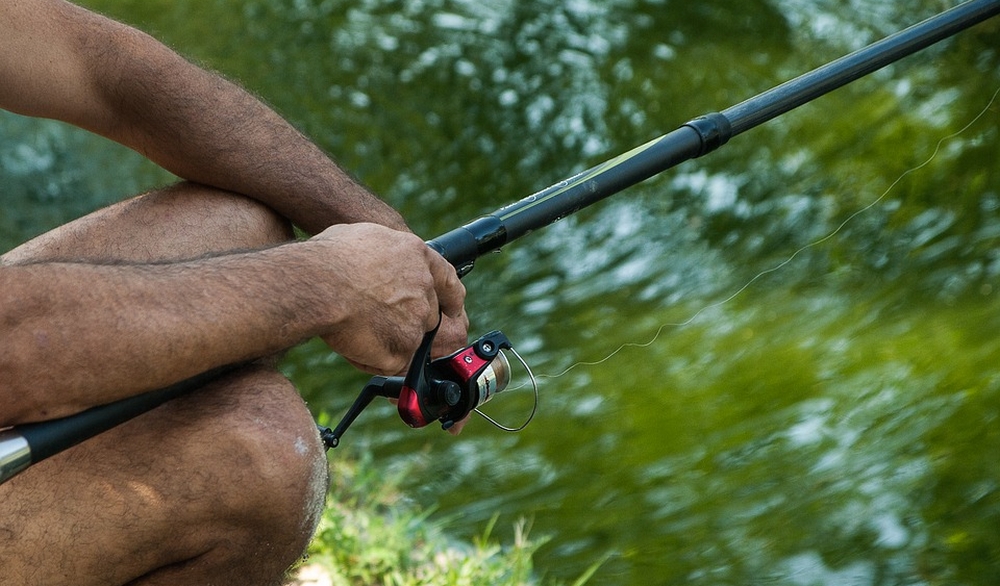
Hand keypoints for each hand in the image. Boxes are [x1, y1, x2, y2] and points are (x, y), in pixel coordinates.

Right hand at [311, 223, 466, 375]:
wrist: (317, 285)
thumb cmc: (330, 258)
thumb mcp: (367, 238)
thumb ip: (388, 255)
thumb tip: (384, 264)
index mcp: (418, 256)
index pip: (449, 281)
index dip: (451, 298)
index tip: (453, 309)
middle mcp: (424, 289)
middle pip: (427, 315)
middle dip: (406, 321)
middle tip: (373, 319)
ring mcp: (417, 321)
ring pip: (407, 339)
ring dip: (386, 339)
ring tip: (352, 326)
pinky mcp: (404, 350)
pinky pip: (391, 362)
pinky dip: (373, 358)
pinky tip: (350, 341)